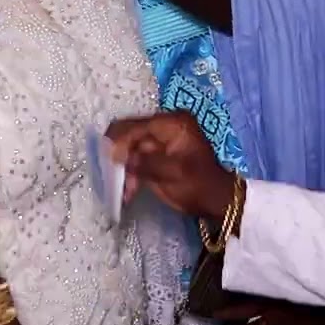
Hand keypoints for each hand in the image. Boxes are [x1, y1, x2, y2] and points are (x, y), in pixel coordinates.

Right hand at [107, 111, 232, 217]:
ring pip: (130, 150)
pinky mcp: (156, 156)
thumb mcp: (173, 173)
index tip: (110, 161)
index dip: (121, 142)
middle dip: (120, 157)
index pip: (137, 126)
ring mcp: (160, 141)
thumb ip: (145, 162)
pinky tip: (129, 192)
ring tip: (125, 192)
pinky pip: (135, 160)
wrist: (215, 201)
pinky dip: (131, 175)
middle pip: (130, 135)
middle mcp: (165, 126)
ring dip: (124, 170)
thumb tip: (119, 155)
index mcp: (173, 123)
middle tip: (112, 177)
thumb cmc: (198, 184)